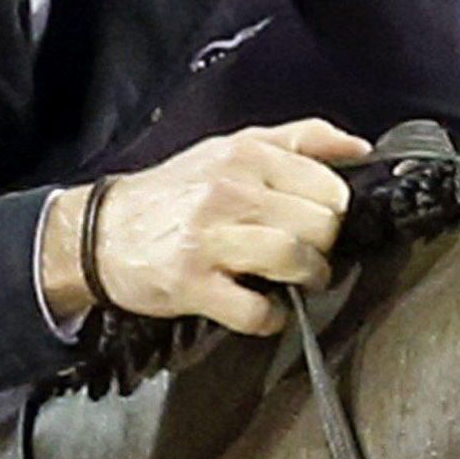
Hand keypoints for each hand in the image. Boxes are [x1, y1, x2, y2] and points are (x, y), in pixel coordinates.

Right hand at [38, 120, 369, 334]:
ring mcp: (211, 239)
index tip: (320, 223)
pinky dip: (271, 318)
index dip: (334, 211)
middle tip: (311, 256)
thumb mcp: (230, 148)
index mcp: (245, 154)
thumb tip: (359, 148)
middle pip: (319, 224)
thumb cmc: (172, 194)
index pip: (328, 185)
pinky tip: (265, 310)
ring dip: (308, 279)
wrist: (100, 233)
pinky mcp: (193, 284)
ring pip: (294, 258)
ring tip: (299, 282)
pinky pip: (255, 309)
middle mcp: (230, 192)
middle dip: (325, 247)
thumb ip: (297, 140)